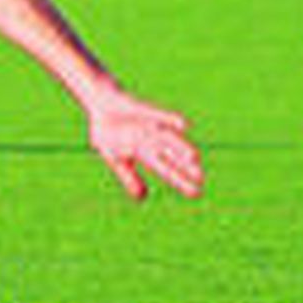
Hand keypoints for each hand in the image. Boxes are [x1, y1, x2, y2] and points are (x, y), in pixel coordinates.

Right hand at [85, 85, 203, 201]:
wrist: (101, 103)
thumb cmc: (109, 133)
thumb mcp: (115, 159)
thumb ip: (129, 177)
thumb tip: (142, 198)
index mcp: (147, 155)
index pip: (167, 171)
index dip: (181, 181)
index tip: (197, 193)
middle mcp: (153, 141)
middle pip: (173, 156)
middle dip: (185, 167)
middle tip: (201, 178)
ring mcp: (152, 126)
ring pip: (169, 139)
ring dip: (180, 148)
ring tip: (193, 158)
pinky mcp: (147, 111)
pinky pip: (161, 116)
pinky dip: (171, 121)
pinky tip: (183, 126)